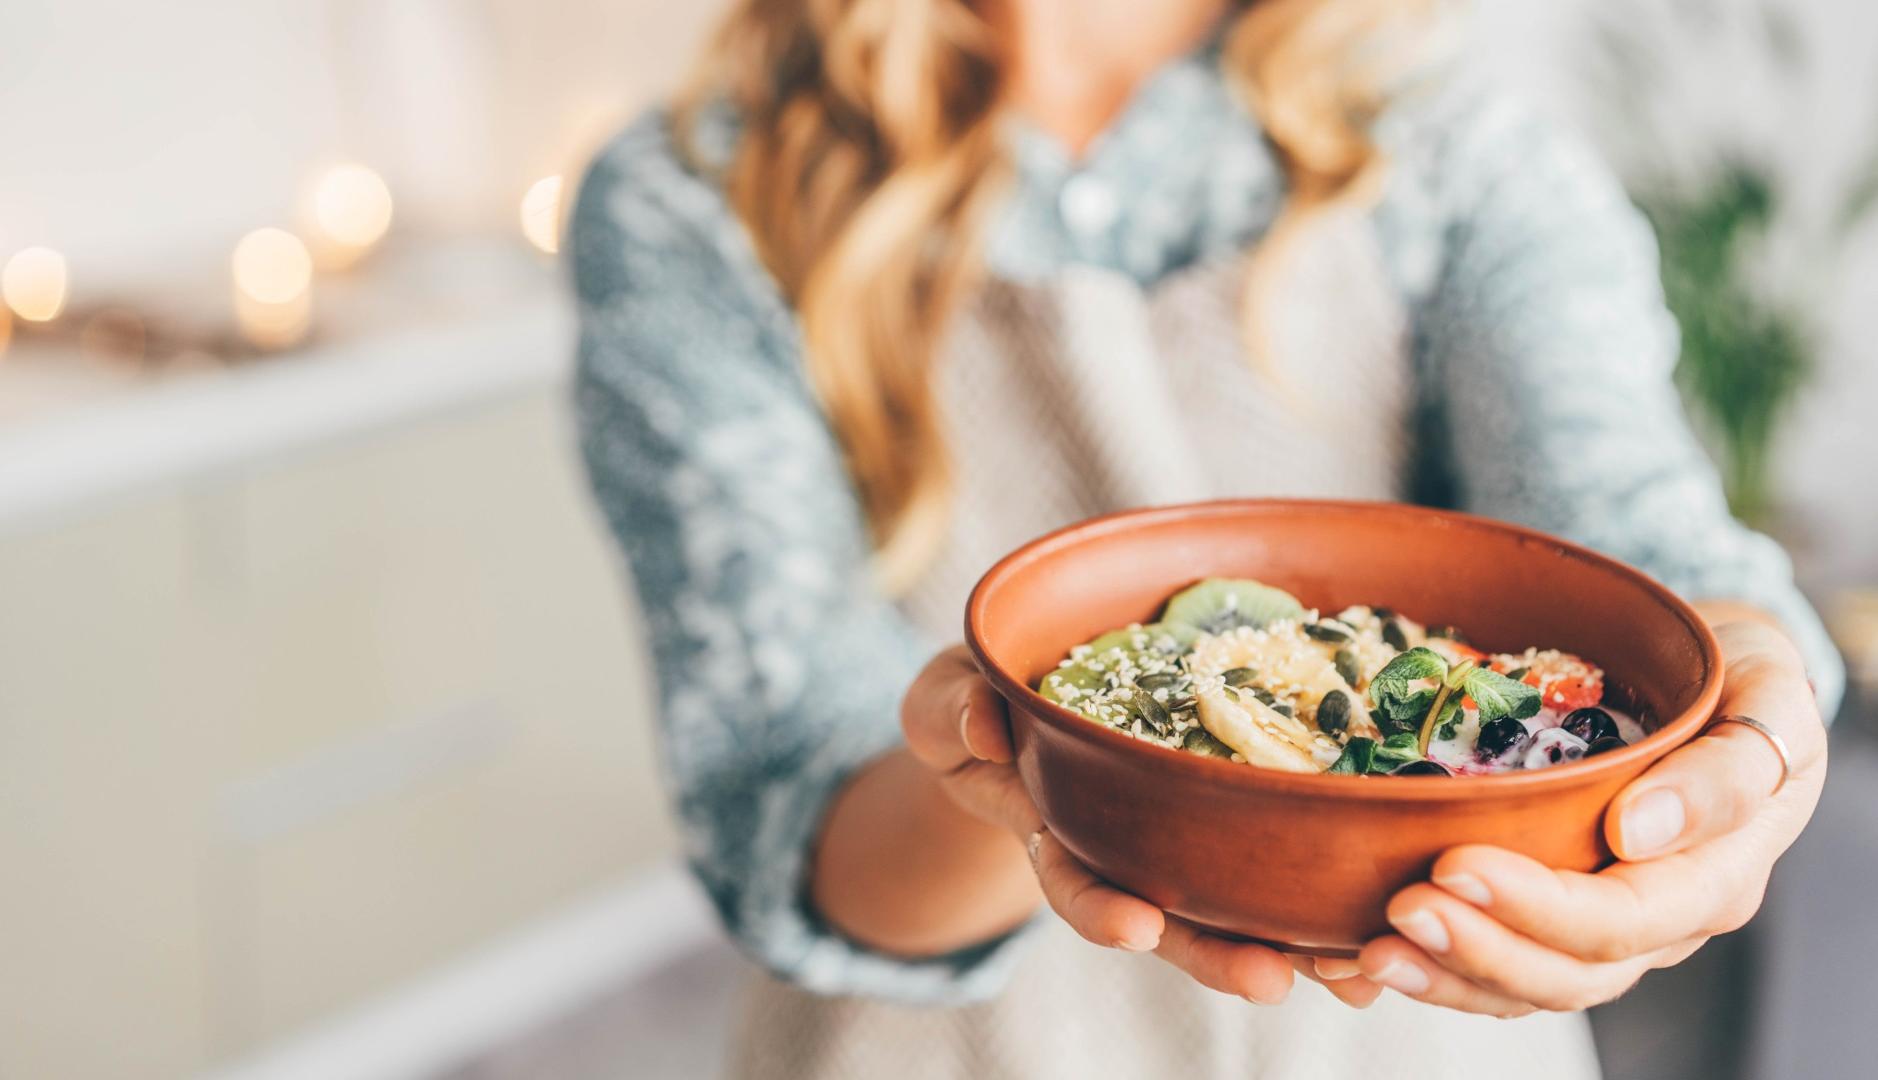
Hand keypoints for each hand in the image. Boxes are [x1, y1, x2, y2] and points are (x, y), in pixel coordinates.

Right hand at [903, 646, 1383, 1006]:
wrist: (1022, 705)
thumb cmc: (977, 703)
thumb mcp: (945, 700)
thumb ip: (954, 711)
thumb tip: (984, 726)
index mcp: (1049, 827)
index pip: (1071, 876)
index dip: (1099, 906)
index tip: (1134, 926)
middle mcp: (1118, 850)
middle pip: (1169, 916)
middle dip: (1218, 954)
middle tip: (1271, 982)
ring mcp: (1170, 842)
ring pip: (1231, 903)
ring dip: (1290, 942)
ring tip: (1351, 973)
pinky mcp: (1222, 815)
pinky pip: (1273, 859)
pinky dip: (1321, 899)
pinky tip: (1376, 929)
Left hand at [1335, 619, 1826, 1014]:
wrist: (1707, 669)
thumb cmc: (1738, 675)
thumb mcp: (1767, 698)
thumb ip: (1729, 770)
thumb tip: (1641, 831)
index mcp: (1713, 878)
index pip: (1624, 921)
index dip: (1539, 907)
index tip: (1454, 863)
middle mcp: (1658, 919)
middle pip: (1568, 972)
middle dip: (1478, 948)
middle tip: (1398, 910)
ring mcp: (1600, 923)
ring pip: (1523, 986)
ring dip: (1443, 974)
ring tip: (1366, 951)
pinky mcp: (1548, 912)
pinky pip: (1491, 963)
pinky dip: (1428, 967)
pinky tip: (1357, 954)